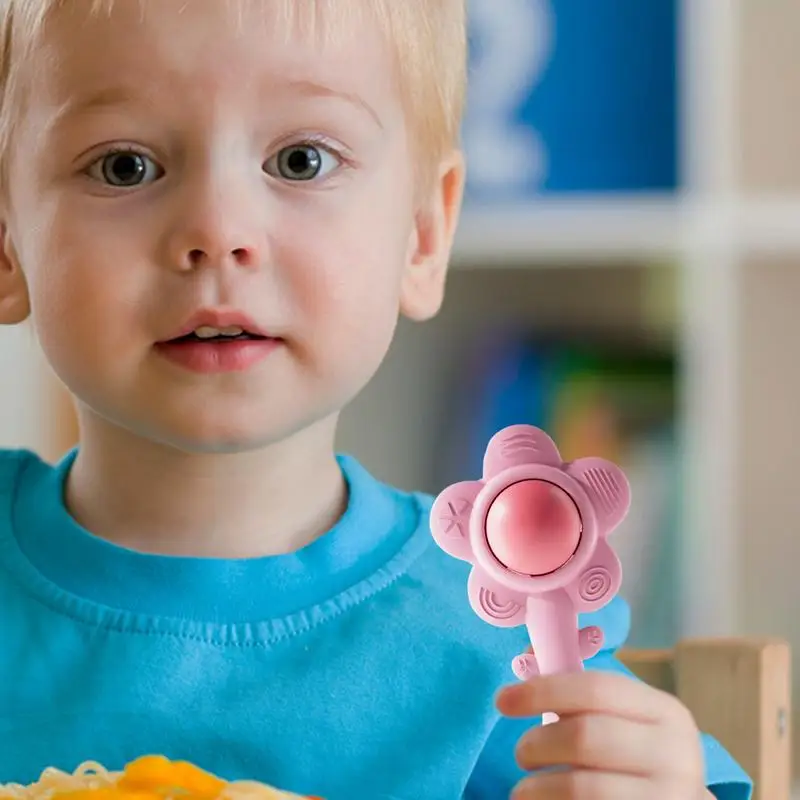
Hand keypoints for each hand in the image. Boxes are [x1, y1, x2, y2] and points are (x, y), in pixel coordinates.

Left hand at [496, 670, 710, 798]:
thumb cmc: (637, 764)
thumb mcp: (624, 725)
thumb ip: (583, 699)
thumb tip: (527, 660)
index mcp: (666, 713)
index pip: (596, 688)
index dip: (543, 690)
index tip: (503, 700)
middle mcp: (675, 756)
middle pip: (585, 736)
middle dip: (538, 744)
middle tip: (521, 753)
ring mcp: (668, 799)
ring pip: (582, 787)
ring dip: (537, 788)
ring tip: (523, 791)